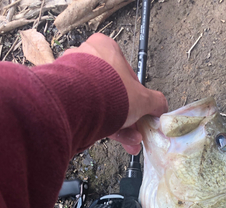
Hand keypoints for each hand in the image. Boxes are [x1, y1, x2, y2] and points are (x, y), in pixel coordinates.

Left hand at [64, 33, 167, 154]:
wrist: (78, 106)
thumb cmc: (111, 92)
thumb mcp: (143, 99)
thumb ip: (155, 102)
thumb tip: (161, 108)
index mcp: (105, 48)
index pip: (127, 74)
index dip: (137, 96)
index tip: (142, 112)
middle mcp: (86, 58)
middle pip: (113, 92)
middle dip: (128, 116)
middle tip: (137, 132)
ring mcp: (72, 77)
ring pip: (100, 104)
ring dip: (118, 125)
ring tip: (130, 142)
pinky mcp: (64, 96)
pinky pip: (87, 112)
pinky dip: (102, 126)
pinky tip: (117, 139)